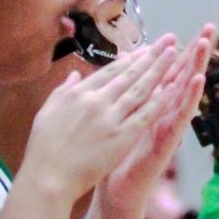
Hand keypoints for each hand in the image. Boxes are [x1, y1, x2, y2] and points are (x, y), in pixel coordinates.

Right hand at [22, 36, 178, 205]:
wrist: (48, 178)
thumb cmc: (43, 149)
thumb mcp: (46, 112)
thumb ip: (63, 90)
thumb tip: (75, 75)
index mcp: (79, 93)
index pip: (110, 71)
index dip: (131, 59)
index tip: (145, 49)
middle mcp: (97, 100)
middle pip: (130, 74)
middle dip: (151, 55)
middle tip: (168, 40)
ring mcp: (111, 118)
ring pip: (141, 89)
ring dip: (160, 69)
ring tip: (174, 53)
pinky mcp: (122, 137)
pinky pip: (145, 114)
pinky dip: (160, 99)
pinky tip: (173, 86)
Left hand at [102, 30, 212, 218]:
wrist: (118, 190)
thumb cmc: (120, 154)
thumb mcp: (123, 113)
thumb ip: (129, 86)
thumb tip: (127, 56)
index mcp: (156, 105)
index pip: (173, 71)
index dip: (184, 49)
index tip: (198, 27)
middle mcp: (167, 113)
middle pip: (184, 76)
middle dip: (197, 52)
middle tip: (209, 27)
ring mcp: (170, 126)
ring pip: (185, 92)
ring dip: (196, 67)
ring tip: (204, 45)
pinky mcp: (168, 141)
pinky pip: (180, 116)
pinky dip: (189, 97)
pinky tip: (197, 80)